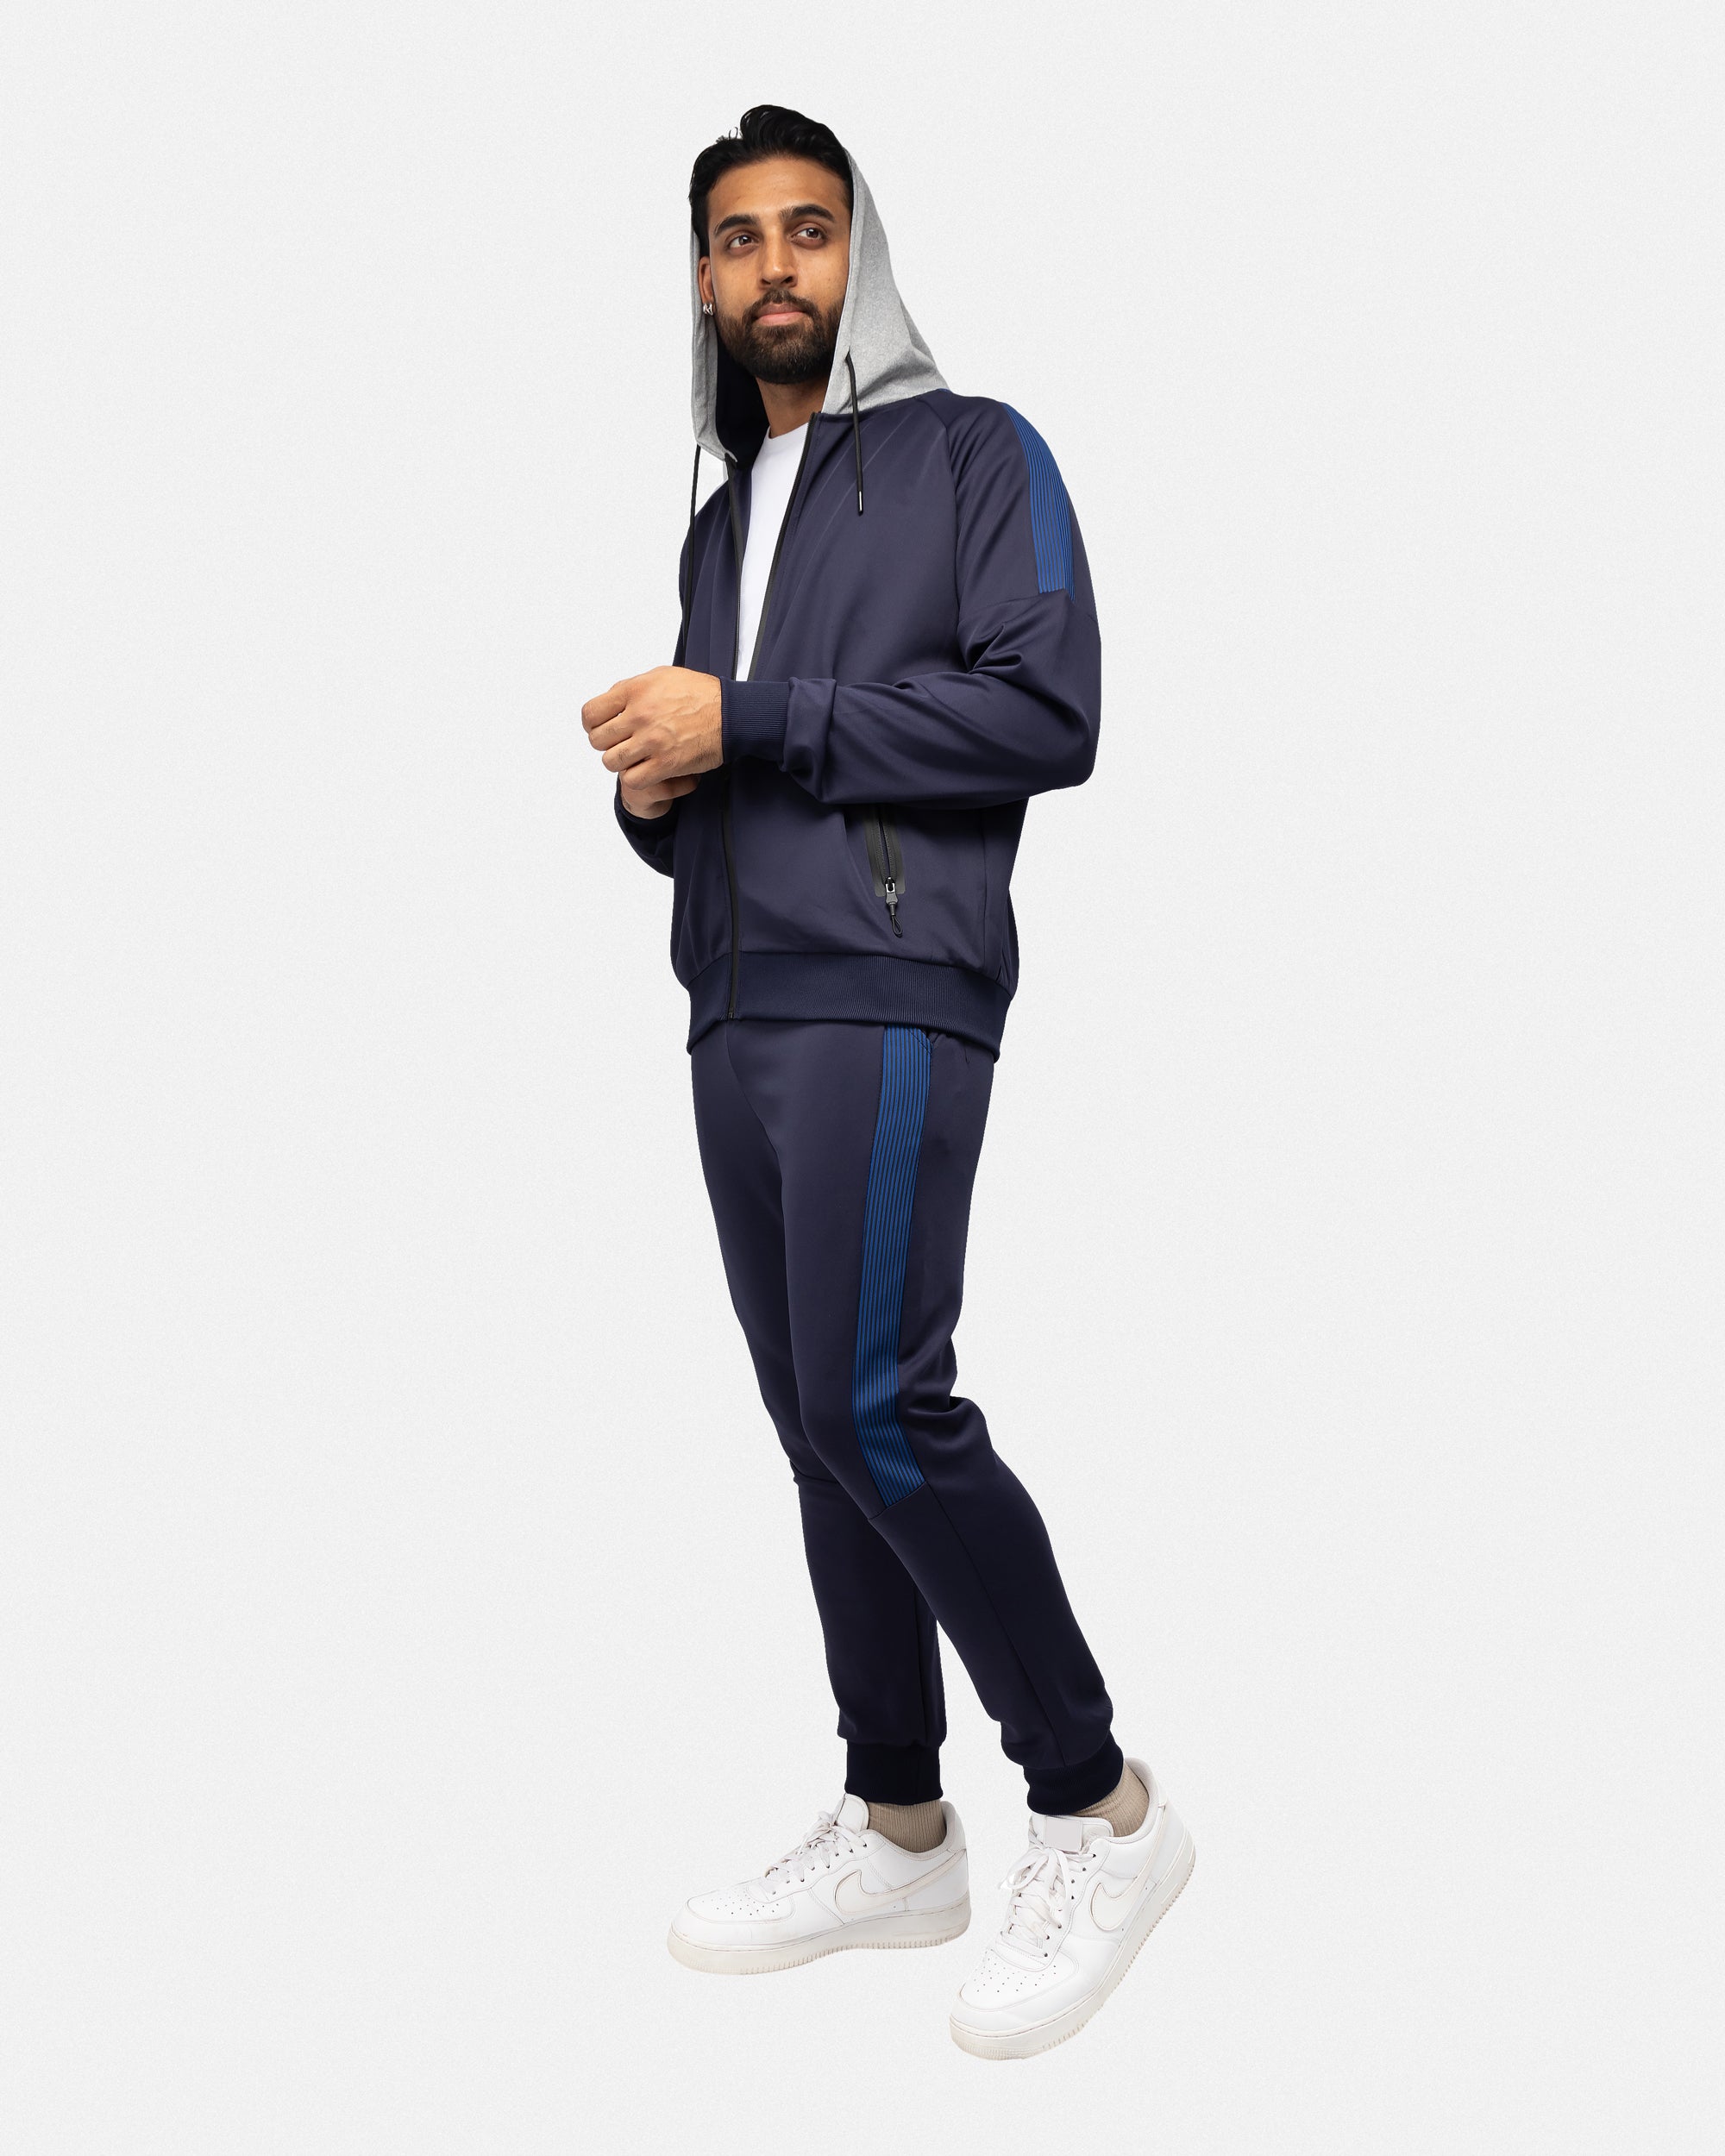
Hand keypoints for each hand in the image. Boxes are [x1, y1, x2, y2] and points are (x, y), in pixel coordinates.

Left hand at [582, 668, 723, 811]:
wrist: (730, 714)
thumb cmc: (701, 694)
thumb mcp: (662, 676)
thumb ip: (632, 687)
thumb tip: (611, 698)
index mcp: (635, 691)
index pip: (591, 714)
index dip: (592, 724)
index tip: (601, 728)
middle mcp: (640, 715)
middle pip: (598, 740)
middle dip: (607, 744)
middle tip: (621, 743)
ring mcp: (651, 741)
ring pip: (611, 762)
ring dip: (620, 762)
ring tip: (634, 758)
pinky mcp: (665, 764)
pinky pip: (632, 780)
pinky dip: (635, 778)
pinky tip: (646, 770)